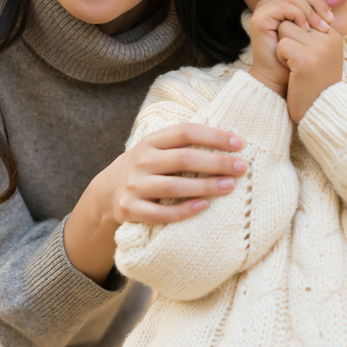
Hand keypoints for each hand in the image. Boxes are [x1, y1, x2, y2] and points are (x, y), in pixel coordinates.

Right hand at [64, 122, 245, 282]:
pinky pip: (161, 213)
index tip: (239, 142)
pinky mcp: (130, 210)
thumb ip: (182, 144)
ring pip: (174, 187)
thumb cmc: (145, 168)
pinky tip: (204, 206)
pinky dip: (184, 210)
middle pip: (184, 159)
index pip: (185, 132)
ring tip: (230, 186)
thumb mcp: (156, 150)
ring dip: (205, 186)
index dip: (213, 136)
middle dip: (216, 162)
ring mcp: (134, 186)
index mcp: (151, 141)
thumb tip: (228, 140)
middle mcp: (141, 161)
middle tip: (242, 167)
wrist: (105, 194)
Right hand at [248, 0, 334, 96]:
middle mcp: (268, 3)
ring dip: (310, 11)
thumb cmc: (295, 56)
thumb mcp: (308, 29)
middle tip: (328, 22)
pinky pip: (284, 6)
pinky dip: (299, 16)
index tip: (330, 19)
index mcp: (279, 3)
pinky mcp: (260, 18)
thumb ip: (312, 9)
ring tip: (318, 29)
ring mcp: (262, 9)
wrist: (279, 77)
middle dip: (316, 3)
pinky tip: (305, 30)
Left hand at [276, 19, 342, 123]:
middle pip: (292, 20)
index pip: (302, 16)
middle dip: (287, 38)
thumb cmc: (313, 81)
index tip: (302, 55)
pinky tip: (292, 71)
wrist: (318, 111)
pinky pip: (281, 44)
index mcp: (333, 34)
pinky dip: (281, 57)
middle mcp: (329, 38)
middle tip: (298, 61)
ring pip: (285, 28)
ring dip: (283, 47)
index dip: (294, 35)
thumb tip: (297, 6)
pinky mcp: (305, 59)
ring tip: (295, 65)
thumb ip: (309, 31)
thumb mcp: (318, 52)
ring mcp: (319, 48)